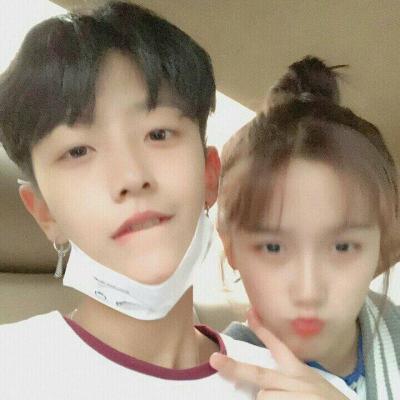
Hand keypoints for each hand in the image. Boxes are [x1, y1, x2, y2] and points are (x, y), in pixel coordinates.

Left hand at [210, 309, 351, 398]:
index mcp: (299, 371)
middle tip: (214, 360)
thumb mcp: (312, 383)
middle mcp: (296, 381)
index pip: (279, 346)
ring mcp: (295, 395)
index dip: (263, 330)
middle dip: (234, 368)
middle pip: (260, 374)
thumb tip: (263, 385)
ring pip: (263, 396)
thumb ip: (290, 378)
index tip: (249, 313)